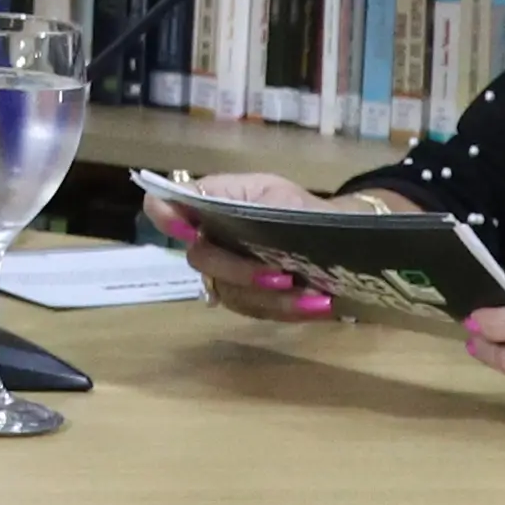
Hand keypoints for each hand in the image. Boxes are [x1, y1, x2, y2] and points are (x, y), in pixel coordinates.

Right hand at [140, 168, 340, 320]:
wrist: (341, 239)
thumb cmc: (303, 209)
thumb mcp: (275, 193)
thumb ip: (238, 201)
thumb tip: (197, 211)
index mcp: (210, 204)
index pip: (163, 204)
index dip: (165, 216)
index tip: (189, 230)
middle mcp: (208, 240)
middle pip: (200, 258)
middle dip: (240, 270)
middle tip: (283, 274)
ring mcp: (225, 274)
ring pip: (229, 291)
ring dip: (271, 296)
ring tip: (313, 294)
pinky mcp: (248, 300)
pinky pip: (254, 310)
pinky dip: (286, 309)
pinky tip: (316, 304)